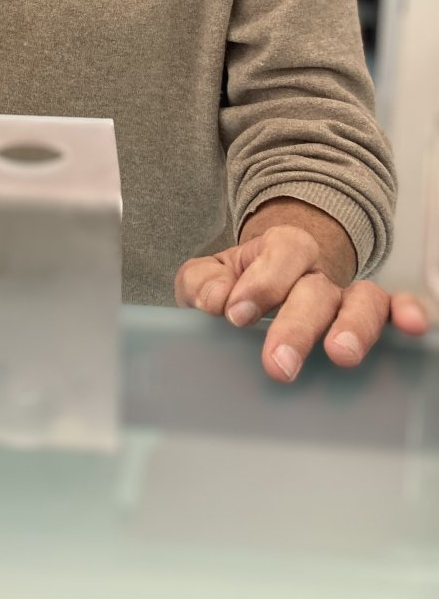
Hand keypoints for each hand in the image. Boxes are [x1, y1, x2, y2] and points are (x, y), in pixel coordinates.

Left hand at [175, 222, 429, 383]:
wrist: (259, 291)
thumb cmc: (232, 287)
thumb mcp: (206, 278)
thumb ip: (202, 283)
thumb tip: (217, 299)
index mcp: (280, 251)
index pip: (282, 251)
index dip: (263, 282)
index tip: (236, 315)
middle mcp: (319, 272)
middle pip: (317, 288)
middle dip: (298, 326)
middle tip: (278, 363)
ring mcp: (347, 296)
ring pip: (364, 300)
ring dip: (354, 327)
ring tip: (340, 355)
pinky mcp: (371, 322)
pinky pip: (396, 311)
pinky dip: (408, 315)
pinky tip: (413, 329)